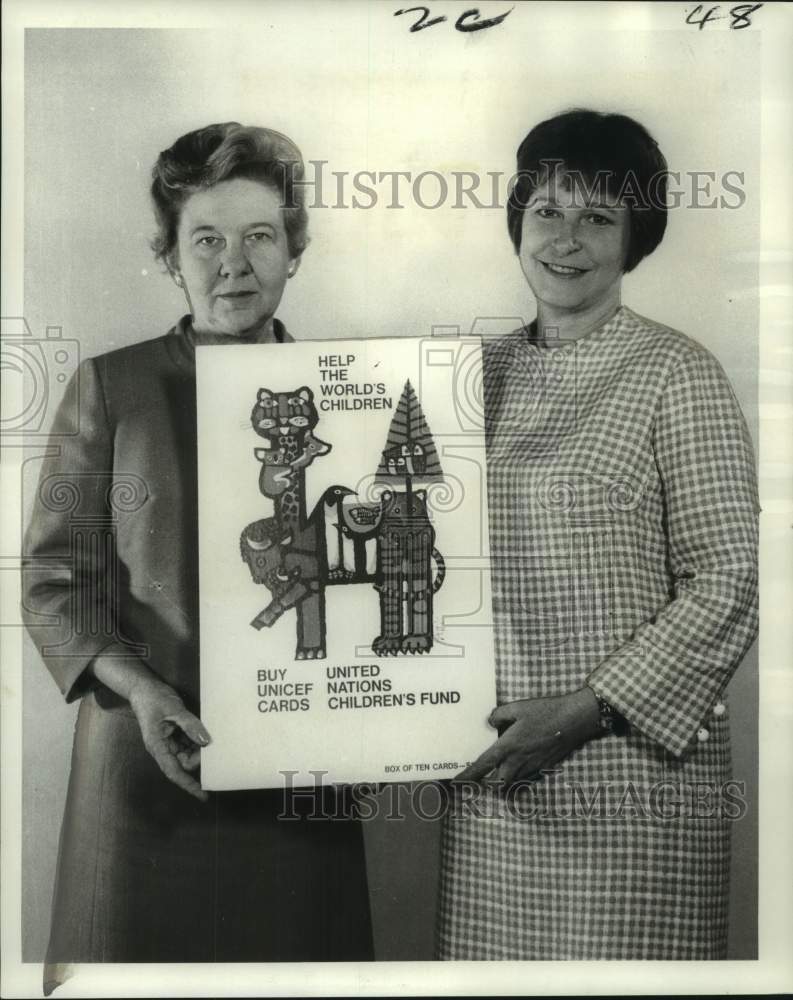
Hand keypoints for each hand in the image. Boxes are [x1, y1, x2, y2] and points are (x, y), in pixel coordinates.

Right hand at [128, 676, 211, 801]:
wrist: (144, 687)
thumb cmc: (153, 698)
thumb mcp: (173, 709)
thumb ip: (190, 725)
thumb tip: (206, 741)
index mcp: (157, 746)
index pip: (174, 772)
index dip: (189, 785)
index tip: (203, 795)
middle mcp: (163, 748)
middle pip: (184, 763)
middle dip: (199, 758)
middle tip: (213, 747)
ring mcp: (168, 742)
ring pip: (188, 754)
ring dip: (200, 749)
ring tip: (212, 739)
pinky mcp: (174, 735)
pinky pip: (188, 743)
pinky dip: (198, 740)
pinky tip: (205, 733)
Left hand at [455, 686, 600, 785]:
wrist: (574, 720)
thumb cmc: (545, 712)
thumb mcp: (517, 707)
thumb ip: (499, 715)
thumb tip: (490, 721)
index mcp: (508, 747)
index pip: (482, 766)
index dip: (468, 776)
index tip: (456, 783)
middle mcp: (518, 761)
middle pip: (496, 785)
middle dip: (485, 786)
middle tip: (476, 781)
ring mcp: (532, 767)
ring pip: (511, 784)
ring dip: (501, 784)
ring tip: (493, 776)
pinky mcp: (543, 767)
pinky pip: (525, 779)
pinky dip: (516, 778)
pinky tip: (516, 767)